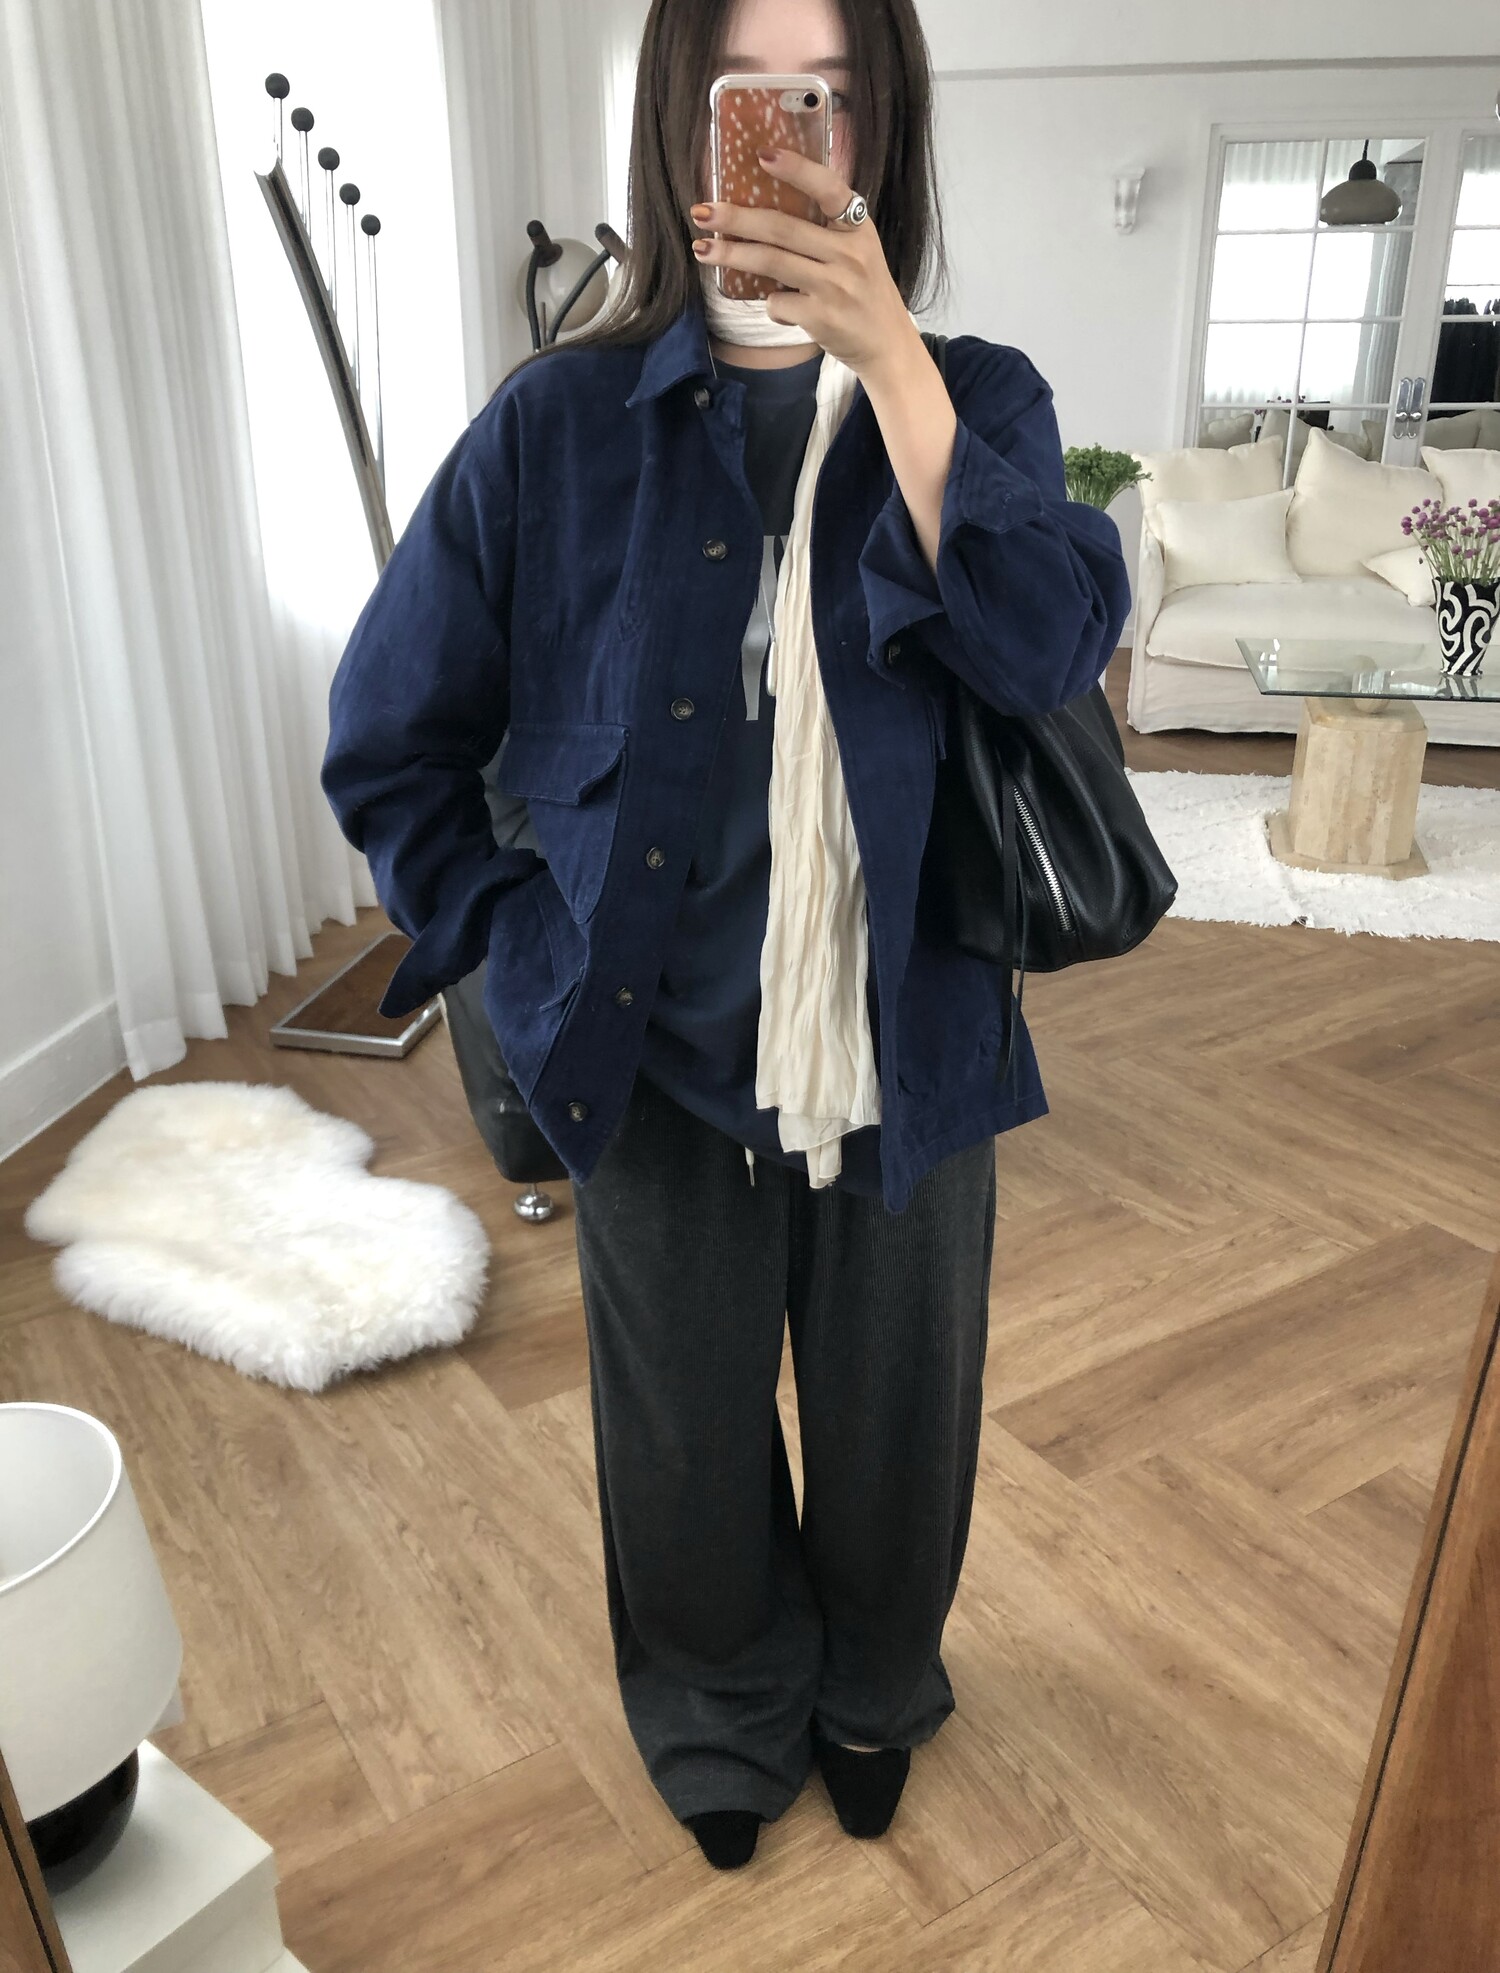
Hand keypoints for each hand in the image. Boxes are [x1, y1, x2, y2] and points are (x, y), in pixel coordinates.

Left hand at [689, 147, 921, 385]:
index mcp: (858, 228)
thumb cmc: (863, 292)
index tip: (762, 154)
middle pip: (782, 228)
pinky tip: (779, 306)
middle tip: (702, 212)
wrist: (887, 345)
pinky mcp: (822, 318)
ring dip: (731, 255)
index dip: (797, 169)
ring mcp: (835, 286)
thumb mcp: (858, 251)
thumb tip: (763, 210)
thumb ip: (825, 230)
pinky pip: (777, 303)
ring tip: (702, 249)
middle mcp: (849, 254)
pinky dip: (770, 303)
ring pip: (771, 262)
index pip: (828, 188)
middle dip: (736, 218)